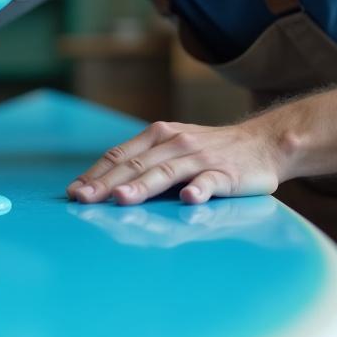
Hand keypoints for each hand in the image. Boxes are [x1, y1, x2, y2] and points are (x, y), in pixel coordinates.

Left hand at [66, 120, 289, 204]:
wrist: (263, 142)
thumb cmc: (208, 150)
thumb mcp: (172, 148)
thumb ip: (142, 162)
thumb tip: (100, 185)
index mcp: (157, 136)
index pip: (119, 155)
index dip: (95, 174)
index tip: (73, 192)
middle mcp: (175, 142)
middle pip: (135, 164)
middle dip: (106, 183)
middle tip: (84, 200)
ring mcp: (200, 157)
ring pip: (166, 172)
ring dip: (142, 185)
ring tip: (122, 199)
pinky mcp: (226, 172)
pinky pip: (210, 181)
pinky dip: (199, 189)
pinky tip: (189, 199)